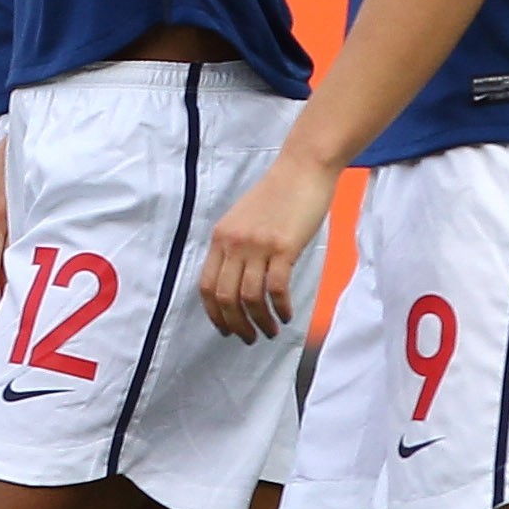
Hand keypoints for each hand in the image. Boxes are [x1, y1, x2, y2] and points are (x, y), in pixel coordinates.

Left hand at [198, 148, 337, 341]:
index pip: (207, 286)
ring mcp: (257, 245)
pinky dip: (280, 307)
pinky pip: (276, 288)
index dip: (214, 314)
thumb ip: (235, 246)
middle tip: (249, 339)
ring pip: (249, 297)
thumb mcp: (243, 219)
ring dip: (259, 322)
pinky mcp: (283, 247)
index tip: (225, 329)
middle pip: (225, 297)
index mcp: (220, 238)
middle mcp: (233, 243)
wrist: (302, 169)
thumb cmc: (277, 195)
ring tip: (271, 331)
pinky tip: (286, 315)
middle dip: (236, 325)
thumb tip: (235, 279)